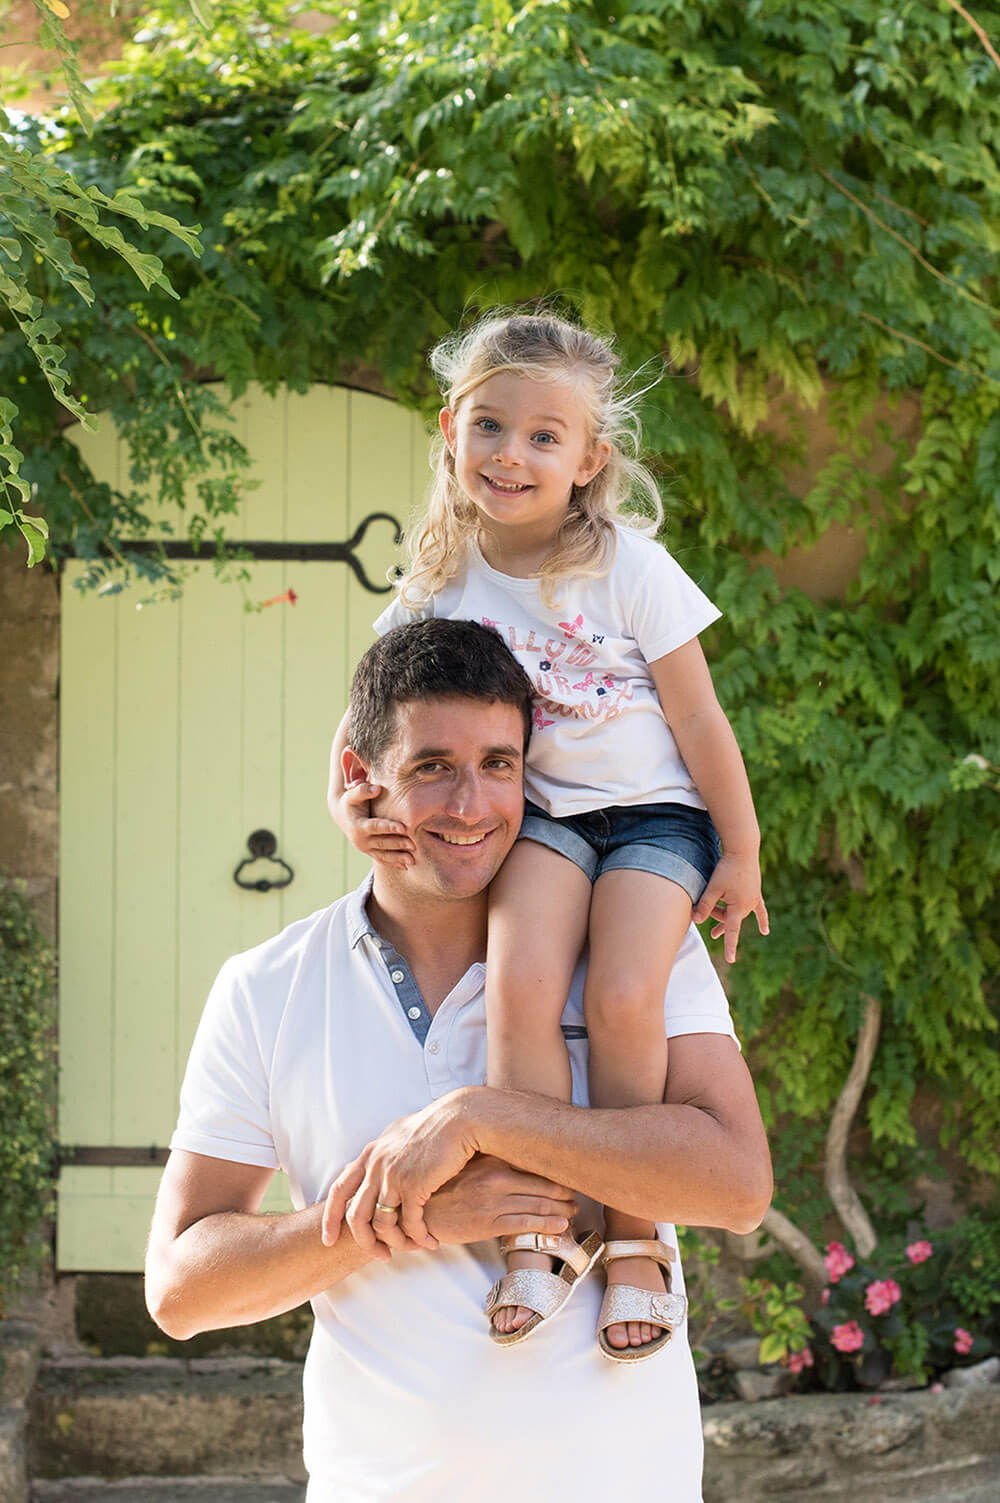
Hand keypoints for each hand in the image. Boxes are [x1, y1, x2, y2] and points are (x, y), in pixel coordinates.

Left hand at [321, 1089, 478, 1258]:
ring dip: (397, 1243)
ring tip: (412, 1248)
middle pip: (356, 1216)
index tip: (328, 1240)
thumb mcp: (397, 1137)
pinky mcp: (414, 1185)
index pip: (338, 1191)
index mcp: (369, 1155)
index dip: (330, 1219)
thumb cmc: (433, 1127)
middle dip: (365, 1242)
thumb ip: (381, 1155)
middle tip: (380, 1256)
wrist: (459, 1119)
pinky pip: (410, 1223)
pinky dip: (419, 1237)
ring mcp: (393, 1176)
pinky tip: (430, 1241)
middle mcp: (375, 1166)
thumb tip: (371, 1165)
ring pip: (383, 1224)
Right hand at [337, 778, 414, 867]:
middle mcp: (360, 840)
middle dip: (398, 845)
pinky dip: (393, 863)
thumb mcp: (353, 794)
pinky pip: (382, 859)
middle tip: (414, 845)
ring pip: (383, 855)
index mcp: (358, 826)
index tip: (404, 828)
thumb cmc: (350, 801)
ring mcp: (365, 848)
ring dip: (398, 859)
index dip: (389, 828)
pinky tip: (406, 866)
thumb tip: (376, 789)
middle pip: (382, 843)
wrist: (341, 814)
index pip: (376, 827)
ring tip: (413, 861)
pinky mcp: (369, 852)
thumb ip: (363, 790)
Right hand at [424, 1156, 576, 1245]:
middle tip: (578, 1198)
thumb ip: (492, 1159)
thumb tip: (518, 1153)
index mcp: (493, 1160)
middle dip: (564, 1193)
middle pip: (543, 1184)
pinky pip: (526, 1223)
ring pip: (539, 1204)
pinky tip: (561, 1227)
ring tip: (574, 1213)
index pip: (534, 1163)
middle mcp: (496, 1177)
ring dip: (561, 1210)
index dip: (556, 1171)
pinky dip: (547, 1225)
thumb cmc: (445, 1187)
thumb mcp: (469, 1164)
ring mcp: (493, 1200)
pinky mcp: (489, 1222)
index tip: (569, 1175)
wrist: (419, 1209)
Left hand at [692, 852, 768, 963]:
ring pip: (739, 913)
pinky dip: (761, 919)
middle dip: (720, 923)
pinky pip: (760, 909)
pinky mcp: (755, 892)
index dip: (730, 945)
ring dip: (728, 916)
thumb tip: (696, 921)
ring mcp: (753, 899)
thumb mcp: (713, 888)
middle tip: (712, 935)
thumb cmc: (726, 869)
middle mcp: (748, 905)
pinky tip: (765, 931)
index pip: (732, 930)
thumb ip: (705, 905)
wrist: (743, 850)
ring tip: (718, 924)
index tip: (731, 960)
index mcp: (738, 906)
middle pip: (731, 919)